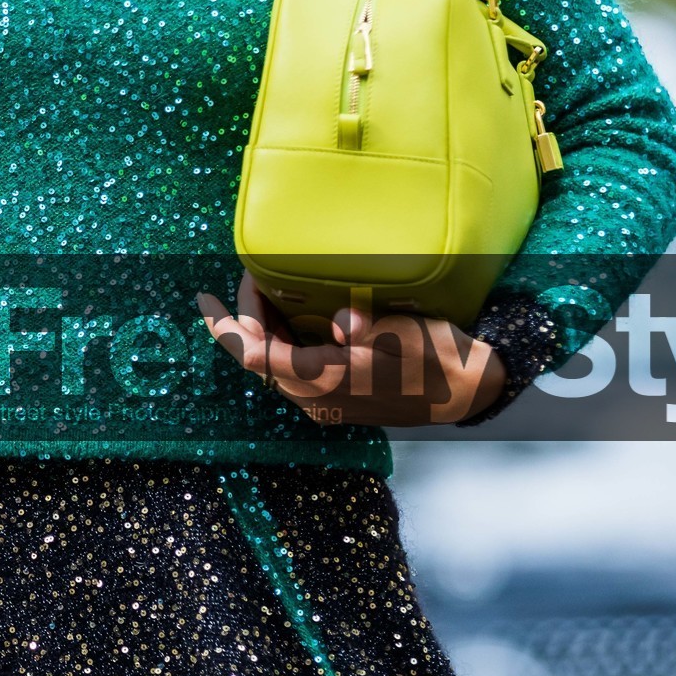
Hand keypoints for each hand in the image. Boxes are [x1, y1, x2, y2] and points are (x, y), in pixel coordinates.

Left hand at [197, 270, 505, 426]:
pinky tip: (298, 312)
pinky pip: (297, 364)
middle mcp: (315, 395)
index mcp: (322, 381)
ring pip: (277, 361)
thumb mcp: (405, 337)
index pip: (253, 354)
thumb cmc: (437, 361)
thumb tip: (343, 322)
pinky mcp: (339, 393)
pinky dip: (287, 336)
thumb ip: (368, 328)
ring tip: (268, 289)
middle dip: (248, 317)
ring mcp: (326, 397)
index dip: (226, 327)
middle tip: (252, 277)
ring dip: (267, 327)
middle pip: (259, 356)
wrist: (469, 391)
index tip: (207, 300)